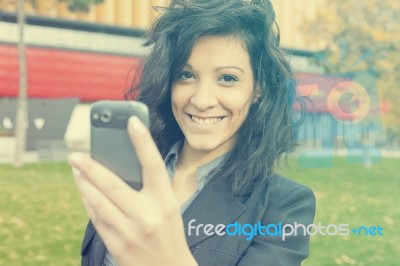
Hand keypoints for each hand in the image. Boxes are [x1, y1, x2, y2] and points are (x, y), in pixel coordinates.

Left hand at [68, 116, 196, 265]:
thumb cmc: (169, 232)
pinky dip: (88, 202)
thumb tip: (122, 166)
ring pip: (98, 201)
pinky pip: (96, 218)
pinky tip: (84, 192)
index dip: (143, 141)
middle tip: (76, 154)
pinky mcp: (116, 244)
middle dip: (91, 166)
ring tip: (76, 169)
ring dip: (83, 183)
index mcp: (165, 201)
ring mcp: (130, 231)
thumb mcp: (169, 206)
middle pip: (114, 183)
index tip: (132, 121)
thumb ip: (151, 187)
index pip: (154, 165)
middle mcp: (147, 215)